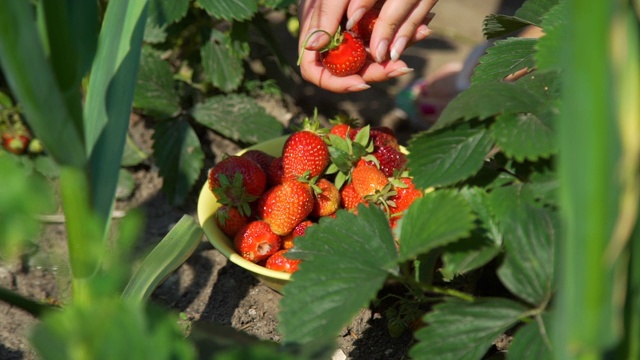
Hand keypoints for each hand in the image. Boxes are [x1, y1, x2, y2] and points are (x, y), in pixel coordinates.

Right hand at [298, 0, 437, 92]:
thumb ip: (323, 18)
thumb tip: (313, 48)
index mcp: (315, 34)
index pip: (316, 72)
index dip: (336, 82)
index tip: (361, 82)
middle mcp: (332, 39)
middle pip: (349, 71)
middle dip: (376, 71)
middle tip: (400, 66)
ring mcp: (352, 34)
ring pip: (371, 58)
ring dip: (394, 55)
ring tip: (420, 38)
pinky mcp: (371, 25)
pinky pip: (385, 40)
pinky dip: (403, 37)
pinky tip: (422, 29)